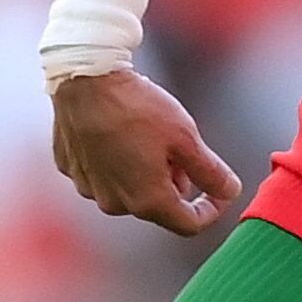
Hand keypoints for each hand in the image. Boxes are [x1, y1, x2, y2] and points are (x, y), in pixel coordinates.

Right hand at [50, 68, 245, 235]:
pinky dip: (117, 161)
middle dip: (176, 183)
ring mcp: (89, 188)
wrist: (85, 77)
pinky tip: (120, 132)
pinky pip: (102, 174)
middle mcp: (115, 203)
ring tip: (149, 136)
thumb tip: (230, 191)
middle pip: (158, 205)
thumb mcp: (186, 138)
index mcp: (147, 201)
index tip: (220, 190)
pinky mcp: (71, 169)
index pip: (189, 224)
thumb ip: (211, 172)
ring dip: (146, 172)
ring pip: (130, 189)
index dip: (212, 209)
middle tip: (181, 148)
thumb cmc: (138, 107)